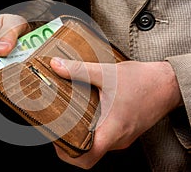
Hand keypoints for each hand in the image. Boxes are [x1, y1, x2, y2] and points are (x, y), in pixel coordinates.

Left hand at [49, 57, 182, 168]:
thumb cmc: (143, 81)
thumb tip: (56, 65)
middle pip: (90, 153)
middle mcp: (119, 138)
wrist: (168, 83)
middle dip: (71, 143)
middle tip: (58, 127)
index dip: (69, 154)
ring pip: (99, 144)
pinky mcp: (127, 131)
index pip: (87, 158)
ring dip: (83, 136)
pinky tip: (89, 115)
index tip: (57, 141)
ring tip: (70, 120)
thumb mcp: (106, 74)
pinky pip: (107, 137)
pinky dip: (95, 130)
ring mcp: (124, 137)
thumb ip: (79, 70)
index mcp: (113, 129)